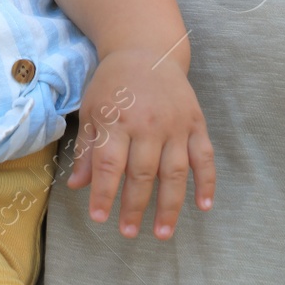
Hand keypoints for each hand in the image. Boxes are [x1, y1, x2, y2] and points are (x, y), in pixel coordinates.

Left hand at [65, 48, 215, 239]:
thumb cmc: (113, 84)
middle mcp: (148, 123)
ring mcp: (176, 124)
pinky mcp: (196, 123)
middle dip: (134, 207)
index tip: (98, 218)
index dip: (103, 194)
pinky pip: (205, 157)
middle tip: (128, 232)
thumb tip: (77, 185)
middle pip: (142, 173)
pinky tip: (203, 206)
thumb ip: (87, 149)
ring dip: (169, 206)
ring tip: (162, 233)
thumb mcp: (92, 110)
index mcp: (117, 119)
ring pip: (175, 172)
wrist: (147, 50)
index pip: (108, 165)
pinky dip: (207, 182)